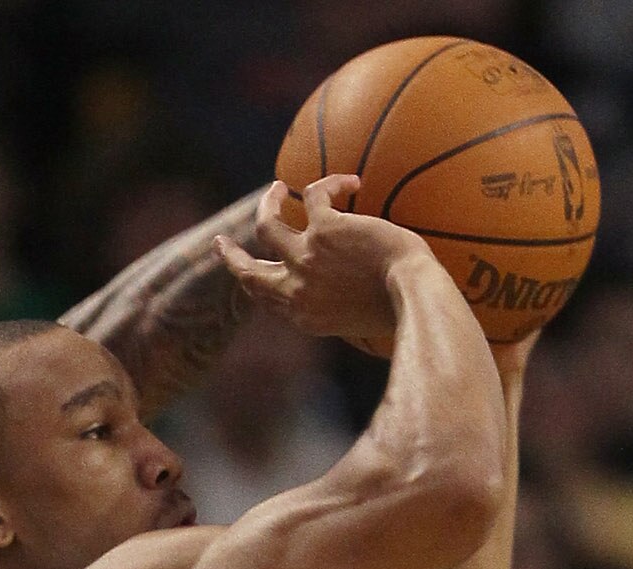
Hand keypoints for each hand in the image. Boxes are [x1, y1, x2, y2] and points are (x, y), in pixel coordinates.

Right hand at [216, 176, 430, 353]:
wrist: (411, 299)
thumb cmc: (399, 313)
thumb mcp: (357, 321)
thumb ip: (338, 307)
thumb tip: (346, 295)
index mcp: (302, 316)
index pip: (266, 299)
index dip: (253, 283)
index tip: (246, 274)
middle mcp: (296, 289)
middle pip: (248, 272)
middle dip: (230, 257)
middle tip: (221, 243)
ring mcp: (306, 258)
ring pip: (266, 224)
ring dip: (267, 202)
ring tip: (274, 188)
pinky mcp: (325, 228)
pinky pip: (312, 193)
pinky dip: (332, 183)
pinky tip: (352, 182)